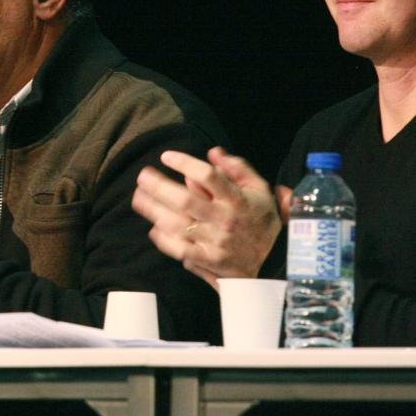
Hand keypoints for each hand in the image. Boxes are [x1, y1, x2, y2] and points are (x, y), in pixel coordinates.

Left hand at [132, 146, 282, 288]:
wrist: (277, 263)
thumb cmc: (264, 221)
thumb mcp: (260, 190)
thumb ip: (238, 169)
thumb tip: (213, 152)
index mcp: (237, 199)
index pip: (208, 176)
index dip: (185, 163)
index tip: (166, 156)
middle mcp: (223, 220)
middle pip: (185, 200)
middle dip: (159, 186)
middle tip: (142, 176)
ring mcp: (215, 242)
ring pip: (178, 225)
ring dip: (154, 210)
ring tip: (138, 197)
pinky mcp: (209, 261)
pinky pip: (181, 250)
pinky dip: (164, 240)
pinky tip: (153, 229)